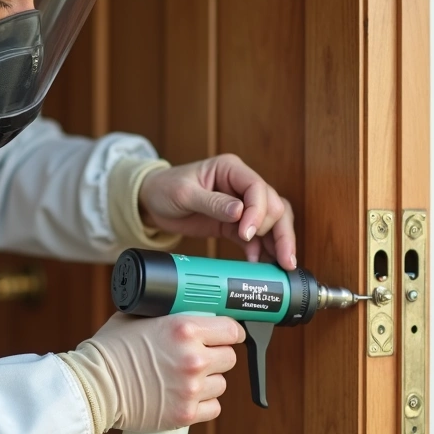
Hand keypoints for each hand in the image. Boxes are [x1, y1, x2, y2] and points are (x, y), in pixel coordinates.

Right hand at [68, 313, 241, 432]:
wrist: (93, 387)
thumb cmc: (109, 351)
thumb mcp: (137, 317)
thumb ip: (164, 314)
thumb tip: (179, 309)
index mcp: (185, 329)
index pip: (231, 330)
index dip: (229, 332)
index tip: (226, 336)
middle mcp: (193, 358)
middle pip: (229, 358)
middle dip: (217, 356)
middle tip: (200, 357)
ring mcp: (191, 388)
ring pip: (222, 384)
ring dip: (209, 381)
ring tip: (186, 378)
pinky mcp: (186, 414)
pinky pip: (213, 407)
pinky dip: (202, 404)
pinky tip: (185, 396)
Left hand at [139, 154, 297, 269]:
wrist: (152, 202)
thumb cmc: (165, 188)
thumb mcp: (184, 193)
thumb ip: (212, 202)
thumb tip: (239, 211)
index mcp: (231, 169)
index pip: (257, 188)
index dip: (257, 212)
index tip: (246, 233)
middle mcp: (241, 185)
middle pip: (274, 205)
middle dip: (278, 231)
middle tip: (278, 256)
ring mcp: (242, 205)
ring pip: (272, 221)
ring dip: (278, 242)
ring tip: (281, 264)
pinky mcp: (236, 224)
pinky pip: (257, 236)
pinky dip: (261, 249)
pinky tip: (258, 263)